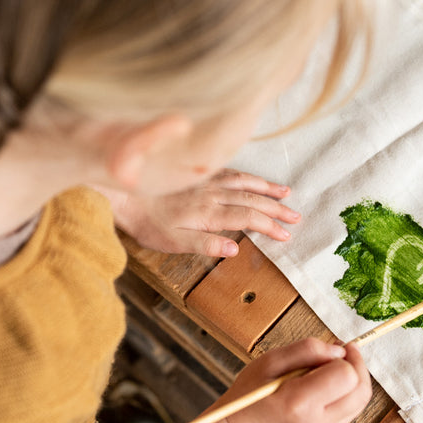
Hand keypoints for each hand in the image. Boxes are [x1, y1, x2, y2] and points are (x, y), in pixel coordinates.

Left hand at [106, 169, 300, 256]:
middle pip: (251, 200)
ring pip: (243, 182)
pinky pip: (229, 172)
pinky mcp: (198, 175)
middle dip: (276, 208)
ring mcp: (206, 182)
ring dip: (266, 188)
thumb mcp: (173, 242)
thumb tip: (235, 250)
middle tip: (296, 216)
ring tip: (286, 193)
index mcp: (209, 213)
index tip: (287, 234)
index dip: (269, 226)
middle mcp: (212, 194)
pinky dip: (246, 176)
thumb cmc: (147, 222)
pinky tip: (253, 178)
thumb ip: (205, 245)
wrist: (126, 193)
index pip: (247, 218)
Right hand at [223, 339, 371, 422]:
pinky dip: (346, 391)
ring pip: (360, 400)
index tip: (334, 346)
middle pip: (361, 391)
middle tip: (340, 351)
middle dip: (356, 365)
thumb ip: (306, 350)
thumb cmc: (252, 392)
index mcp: (299, 402)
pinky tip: (326, 383)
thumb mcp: (270, 360)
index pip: (346, 376)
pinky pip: (351, 409)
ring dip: (353, 378)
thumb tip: (339, 350)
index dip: (344, 356)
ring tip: (331, 366)